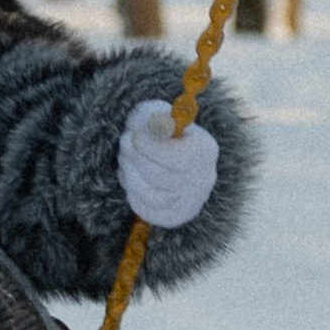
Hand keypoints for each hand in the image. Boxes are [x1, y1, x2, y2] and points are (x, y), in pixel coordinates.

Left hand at [118, 97, 218, 231]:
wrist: (172, 153)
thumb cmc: (163, 129)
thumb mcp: (160, 113)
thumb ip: (153, 117)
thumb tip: (146, 129)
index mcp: (205, 150)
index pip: (179, 158)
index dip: (150, 147)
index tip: (134, 135)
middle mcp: (204, 179)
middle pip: (160, 177)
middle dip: (134, 158)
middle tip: (124, 141)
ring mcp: (191, 201)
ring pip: (151, 196)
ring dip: (129, 175)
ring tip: (125, 159)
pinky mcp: (175, 216)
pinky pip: (146, 210)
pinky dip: (132, 193)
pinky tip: (131, 176)